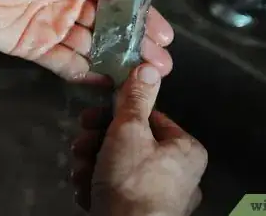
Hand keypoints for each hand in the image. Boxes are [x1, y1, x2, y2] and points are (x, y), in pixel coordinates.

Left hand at [0, 0, 173, 81]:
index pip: (119, 2)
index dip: (142, 18)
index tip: (164, 35)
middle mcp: (70, 5)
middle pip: (109, 30)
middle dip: (135, 47)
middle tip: (159, 65)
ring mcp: (53, 29)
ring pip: (90, 49)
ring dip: (114, 62)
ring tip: (138, 78)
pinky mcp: (35, 48)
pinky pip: (63, 64)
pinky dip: (82, 73)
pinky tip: (102, 82)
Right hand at [71, 64, 206, 215]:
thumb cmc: (131, 180)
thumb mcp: (129, 131)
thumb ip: (136, 98)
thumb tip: (149, 66)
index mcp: (185, 150)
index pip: (147, 119)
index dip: (115, 115)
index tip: (91, 117)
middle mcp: (178, 173)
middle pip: (130, 144)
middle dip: (97, 143)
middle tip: (81, 145)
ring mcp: (160, 197)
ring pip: (119, 167)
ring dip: (92, 165)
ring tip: (80, 172)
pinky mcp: (141, 214)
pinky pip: (118, 191)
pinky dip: (98, 188)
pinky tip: (86, 192)